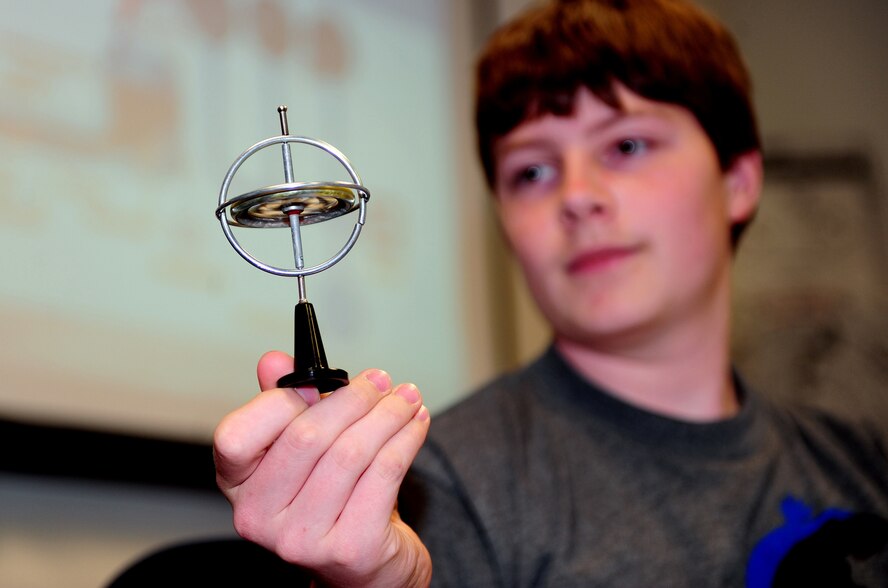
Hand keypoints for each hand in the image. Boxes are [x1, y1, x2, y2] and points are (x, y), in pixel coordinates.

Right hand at [213, 351, 431, 586]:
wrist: (366, 567)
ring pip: (352, 453)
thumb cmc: (330, 500)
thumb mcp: (300, 451)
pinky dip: (406, 439)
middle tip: (381, 380)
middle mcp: (259, 518)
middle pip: (307, 437)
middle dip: (354, 399)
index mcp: (239, 486)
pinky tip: (417, 423)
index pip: (236, 436)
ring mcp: (303, 538)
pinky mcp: (351, 547)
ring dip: (388, 415)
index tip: (320, 380)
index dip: (279, 401)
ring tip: (407, 397)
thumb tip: (274, 361)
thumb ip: (283, 404)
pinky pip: (385, 474)